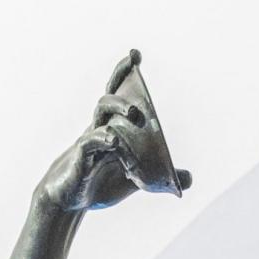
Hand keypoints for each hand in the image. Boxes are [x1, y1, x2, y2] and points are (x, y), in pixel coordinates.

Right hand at [38, 51, 148, 212]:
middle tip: (139, 75)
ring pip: (99, 113)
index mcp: (111, 129)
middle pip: (109, 98)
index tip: (136, 55)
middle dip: (122, 83)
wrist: (70, 203)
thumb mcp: (134, 181)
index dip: (124, 74)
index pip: (118, 95)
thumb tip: (189, 178)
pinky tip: (115, 142)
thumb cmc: (99, 184)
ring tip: (135, 113)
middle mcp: (99, 129)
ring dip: (117, 108)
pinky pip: (90, 142)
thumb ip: (158, 177)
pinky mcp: (81, 158)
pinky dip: (103, 139)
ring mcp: (89, 141)